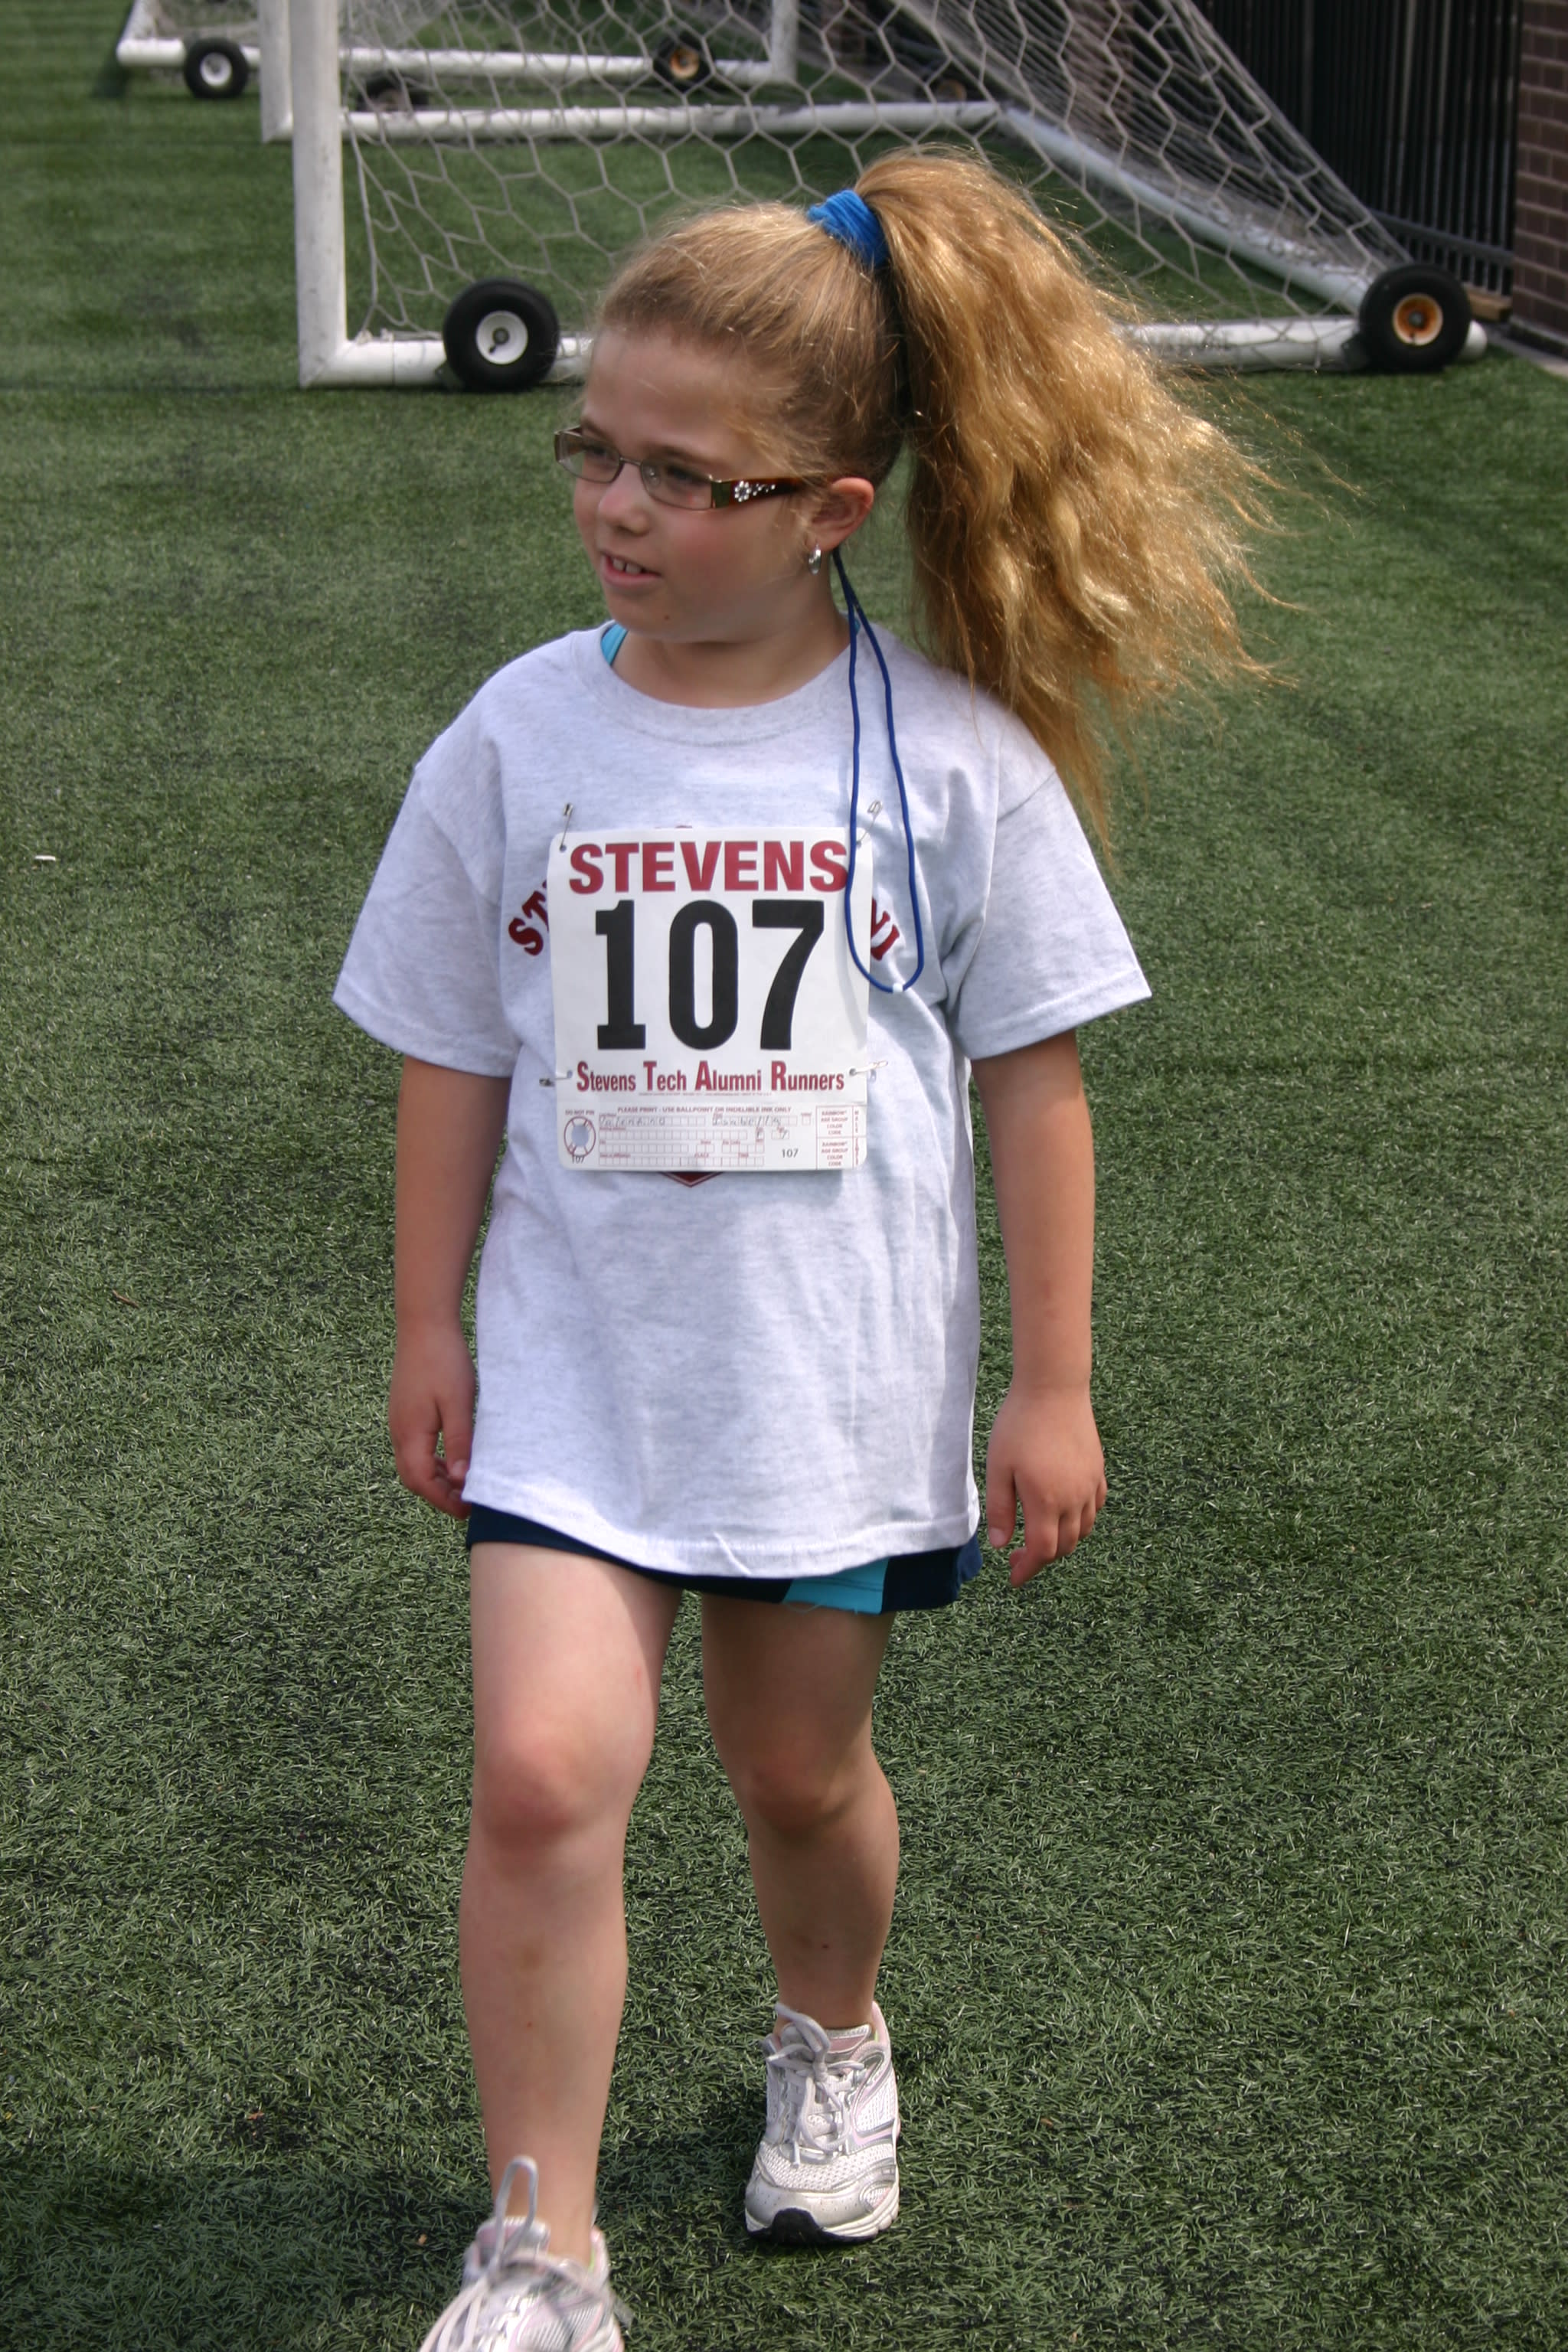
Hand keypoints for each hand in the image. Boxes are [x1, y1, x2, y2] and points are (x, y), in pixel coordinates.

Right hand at [388, 1320, 477, 1517]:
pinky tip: (453, 1457)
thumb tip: (463, 1481)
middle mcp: (398, 1431)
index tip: (468, 1511)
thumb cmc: (444, 1361)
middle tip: (467, 1504)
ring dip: (435, 1478)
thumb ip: (460, 1443)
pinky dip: (432, 1461)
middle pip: (413, 1478)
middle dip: (438, 1495)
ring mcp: (399, 1421)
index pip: (422, 1482)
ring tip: (463, 1484)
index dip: (444, 1501)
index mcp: (410, 1434)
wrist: (424, 1324)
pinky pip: (414, 1448)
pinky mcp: (404, 1411)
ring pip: (413, 1464)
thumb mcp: (459, 1405)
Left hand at [984, 1382, 1106, 1586]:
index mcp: (1046, 1501)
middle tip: (1017, 1556)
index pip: (1042, 1552)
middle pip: (1065, 1546)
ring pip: (1084, 1530)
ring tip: (1039, 1535)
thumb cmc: (1019, 1425)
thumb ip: (1001, 1509)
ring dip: (1063, 1541)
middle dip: (1042, 1559)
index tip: (1013, 1578)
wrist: (1054, 1388)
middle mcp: (1074, 1499)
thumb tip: (1001, 1545)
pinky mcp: (1098, 1470)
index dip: (1028, 1570)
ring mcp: (1090, 1485)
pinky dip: (1081, 1520)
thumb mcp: (999, 1467)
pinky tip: (1065, 1513)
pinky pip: (1096, 1507)